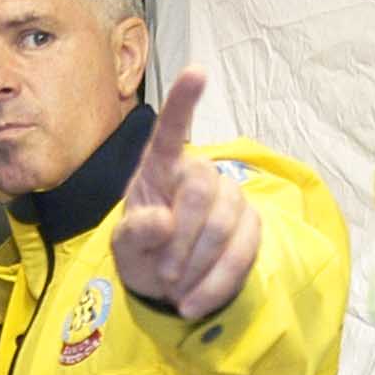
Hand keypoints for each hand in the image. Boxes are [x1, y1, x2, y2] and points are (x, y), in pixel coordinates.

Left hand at [109, 68, 260, 321]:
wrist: (168, 285)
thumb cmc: (143, 252)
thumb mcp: (124, 249)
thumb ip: (134, 234)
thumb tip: (162, 222)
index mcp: (160, 169)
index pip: (171, 133)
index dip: (184, 102)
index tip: (197, 71)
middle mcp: (199, 175)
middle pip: (200, 190)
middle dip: (180, 239)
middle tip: (163, 273)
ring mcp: (229, 199)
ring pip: (223, 225)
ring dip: (195, 266)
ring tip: (175, 289)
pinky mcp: (251, 227)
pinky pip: (241, 254)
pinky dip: (214, 284)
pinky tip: (191, 304)